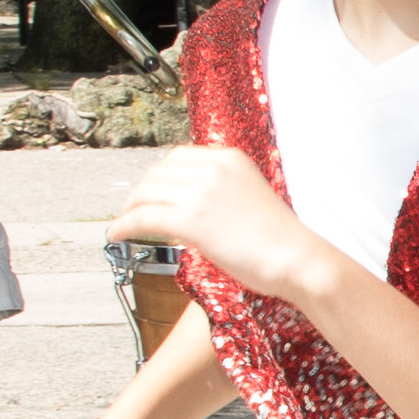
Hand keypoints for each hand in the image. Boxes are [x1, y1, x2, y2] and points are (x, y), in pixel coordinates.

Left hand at [106, 147, 330, 314]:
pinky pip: (143, 218)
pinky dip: (125, 226)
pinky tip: (119, 234)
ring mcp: (201, 193)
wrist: (299, 260)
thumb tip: (191, 204)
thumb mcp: (251, 197)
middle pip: (157, 173)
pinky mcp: (191, 220)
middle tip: (132, 209)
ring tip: (123, 223)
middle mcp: (213, 169)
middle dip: (140, 192)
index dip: (157, 176)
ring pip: (146, 194)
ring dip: (129, 209)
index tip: (150, 191)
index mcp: (229, 160)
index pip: (177, 158)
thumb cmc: (282, 240)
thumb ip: (221, 191)